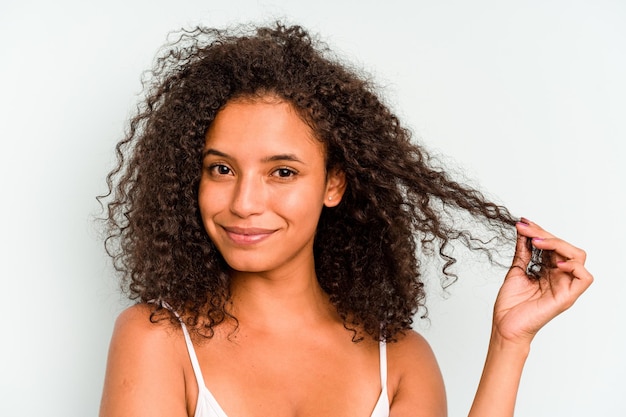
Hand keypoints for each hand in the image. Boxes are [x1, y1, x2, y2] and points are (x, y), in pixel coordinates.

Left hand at [491, 219, 592, 345]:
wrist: (505, 326)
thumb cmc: (510, 305)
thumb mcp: (516, 271)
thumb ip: (523, 252)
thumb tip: (524, 231)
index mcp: (548, 270)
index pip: (552, 245)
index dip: (539, 232)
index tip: (523, 223)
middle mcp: (559, 277)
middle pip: (565, 247)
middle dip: (545, 234)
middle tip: (526, 229)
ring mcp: (565, 286)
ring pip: (577, 257)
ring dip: (558, 244)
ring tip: (537, 242)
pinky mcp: (567, 297)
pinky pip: (584, 278)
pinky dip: (574, 266)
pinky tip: (556, 262)